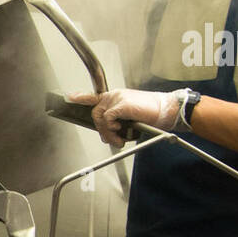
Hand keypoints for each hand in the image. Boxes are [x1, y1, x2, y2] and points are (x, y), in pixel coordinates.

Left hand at [67, 88, 184, 146]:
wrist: (167, 111)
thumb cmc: (152, 116)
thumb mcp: (131, 119)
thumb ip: (117, 123)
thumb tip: (108, 135)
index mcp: (116, 97)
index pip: (94, 96)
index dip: (81, 97)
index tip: (69, 96)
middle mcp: (114, 95)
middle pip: (95, 114)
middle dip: (102, 131)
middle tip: (114, 140)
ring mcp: (117, 98)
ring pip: (100, 118)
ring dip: (107, 133)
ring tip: (120, 140)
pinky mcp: (122, 104)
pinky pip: (108, 119)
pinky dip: (113, 128)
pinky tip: (122, 132)